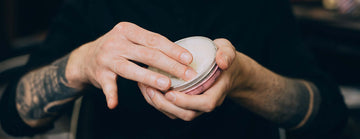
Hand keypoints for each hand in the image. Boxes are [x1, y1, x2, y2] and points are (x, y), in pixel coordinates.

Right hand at [66, 22, 196, 108]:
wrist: (85, 57)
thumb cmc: (117, 48)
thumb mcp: (131, 39)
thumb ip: (149, 45)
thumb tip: (180, 56)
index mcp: (128, 30)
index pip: (155, 39)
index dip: (173, 49)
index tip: (189, 59)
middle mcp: (116, 42)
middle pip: (148, 54)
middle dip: (170, 65)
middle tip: (187, 75)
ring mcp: (107, 58)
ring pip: (131, 69)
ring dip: (149, 78)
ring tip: (166, 85)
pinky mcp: (99, 74)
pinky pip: (107, 85)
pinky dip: (110, 95)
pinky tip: (114, 104)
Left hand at [138, 38, 241, 120]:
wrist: (226, 70)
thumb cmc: (224, 59)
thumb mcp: (228, 51)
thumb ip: (227, 54)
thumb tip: (222, 62)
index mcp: (217, 92)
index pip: (205, 103)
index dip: (187, 102)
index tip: (171, 93)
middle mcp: (206, 102)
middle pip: (187, 114)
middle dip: (167, 105)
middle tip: (151, 89)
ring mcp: (195, 105)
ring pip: (176, 114)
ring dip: (158, 104)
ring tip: (145, 87)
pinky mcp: (185, 103)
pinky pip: (170, 109)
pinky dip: (157, 101)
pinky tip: (146, 87)